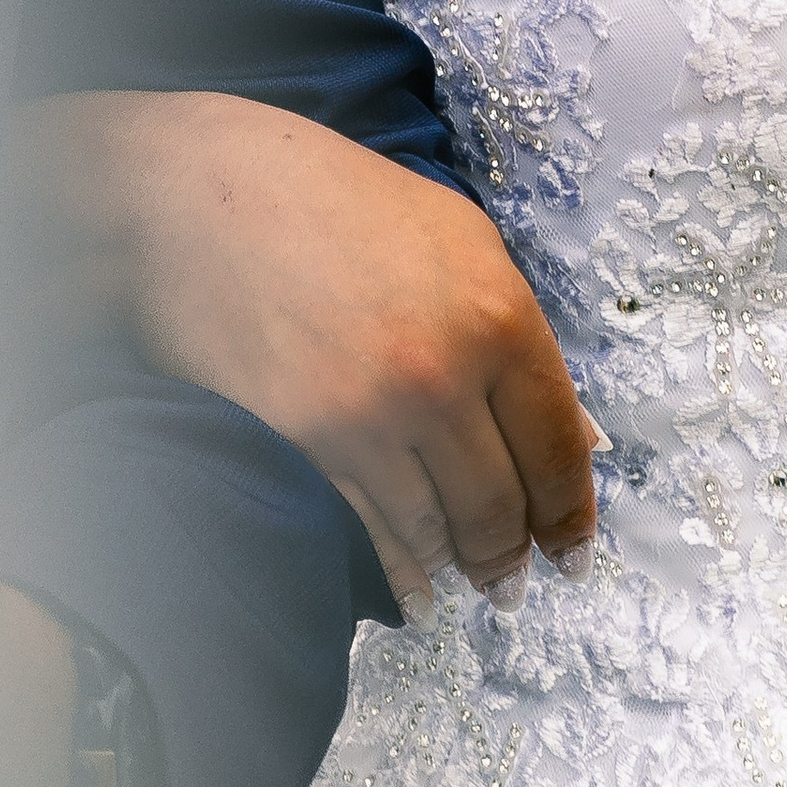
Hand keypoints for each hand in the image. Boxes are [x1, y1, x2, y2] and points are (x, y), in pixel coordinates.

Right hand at [14, 92, 597, 610]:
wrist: (207, 196)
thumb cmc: (340, 200)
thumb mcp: (462, 240)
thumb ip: (521, 334)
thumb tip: (579, 430)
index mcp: (499, 313)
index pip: (558, 444)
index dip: (571, 512)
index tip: (576, 550)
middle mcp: (445, 374)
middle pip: (501, 501)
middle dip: (517, 555)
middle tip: (522, 582)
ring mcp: (373, 414)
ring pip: (438, 524)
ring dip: (463, 564)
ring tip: (476, 583)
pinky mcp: (308, 442)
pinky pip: (371, 525)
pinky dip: (401, 568)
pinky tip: (417, 590)